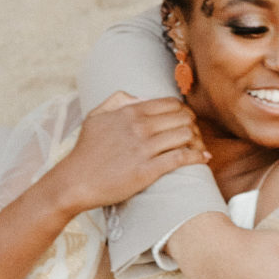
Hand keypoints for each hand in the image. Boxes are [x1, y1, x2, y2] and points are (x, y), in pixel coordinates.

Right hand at [54, 92, 208, 214]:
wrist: (75, 181)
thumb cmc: (85, 151)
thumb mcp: (95, 116)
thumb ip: (117, 100)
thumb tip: (140, 97)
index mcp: (130, 112)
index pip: (170, 103)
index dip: (183, 111)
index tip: (186, 121)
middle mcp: (139, 126)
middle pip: (183, 117)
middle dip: (193, 124)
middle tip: (194, 135)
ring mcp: (145, 148)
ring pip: (185, 135)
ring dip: (197, 140)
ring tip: (198, 148)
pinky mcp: (149, 170)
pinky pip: (181, 158)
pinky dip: (197, 157)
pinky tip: (203, 159)